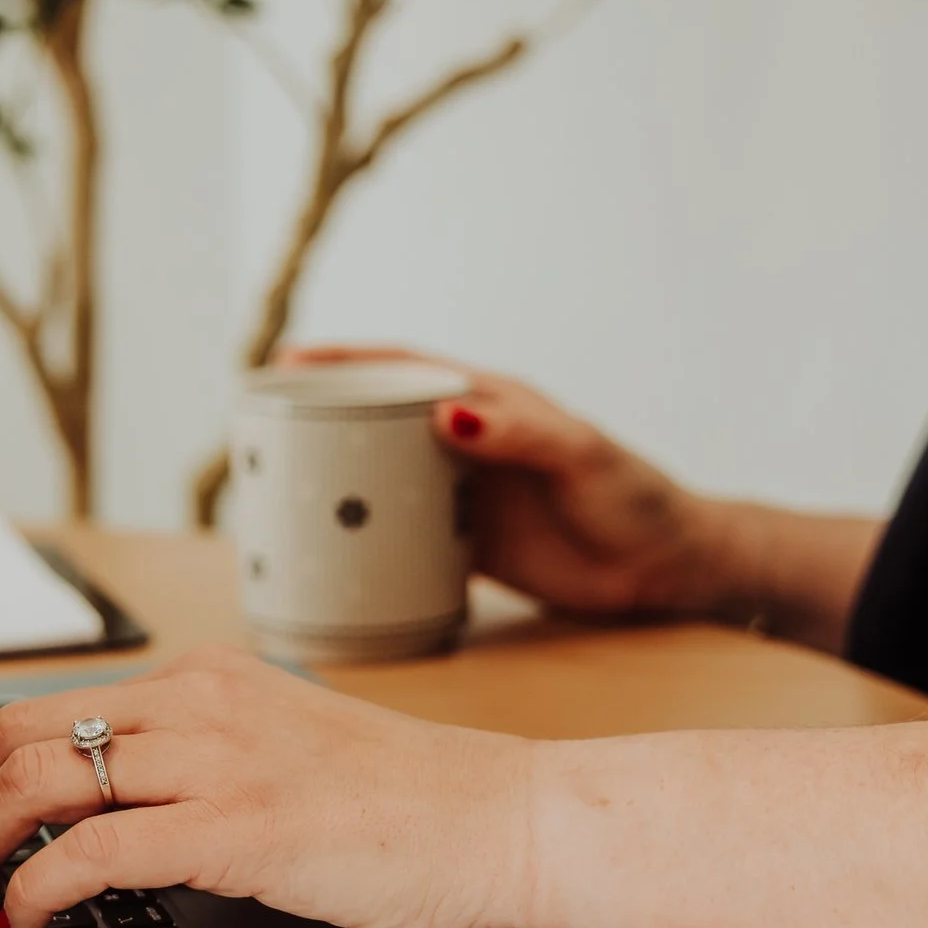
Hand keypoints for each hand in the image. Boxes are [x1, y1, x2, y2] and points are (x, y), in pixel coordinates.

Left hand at [0, 646, 535, 927]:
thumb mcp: (285, 752)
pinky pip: (89, 850)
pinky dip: (34, 892)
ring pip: (36, 781)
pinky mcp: (238, 826)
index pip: (49, 705)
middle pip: (16, 731)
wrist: (508, 819)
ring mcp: (218, 758)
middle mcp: (199, 700)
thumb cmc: (413, 807)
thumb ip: (202, 761)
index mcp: (207, 678)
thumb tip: (105, 812)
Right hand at [279, 344, 719, 617]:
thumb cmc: (635, 498)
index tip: (289, 362)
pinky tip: (328, 556)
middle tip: (262, 434)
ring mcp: (463, 494)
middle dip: (321, 420)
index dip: (346, 360)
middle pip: (378, 421)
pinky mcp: (467, 545)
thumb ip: (520, 433)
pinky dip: (366, 541)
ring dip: (336, 484)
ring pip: (383, 479)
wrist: (666, 568)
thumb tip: (447, 413)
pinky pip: (403, 537)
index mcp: (490, 403)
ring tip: (276, 495)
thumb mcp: (581, 456)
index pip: (404, 368)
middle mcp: (467, 443)